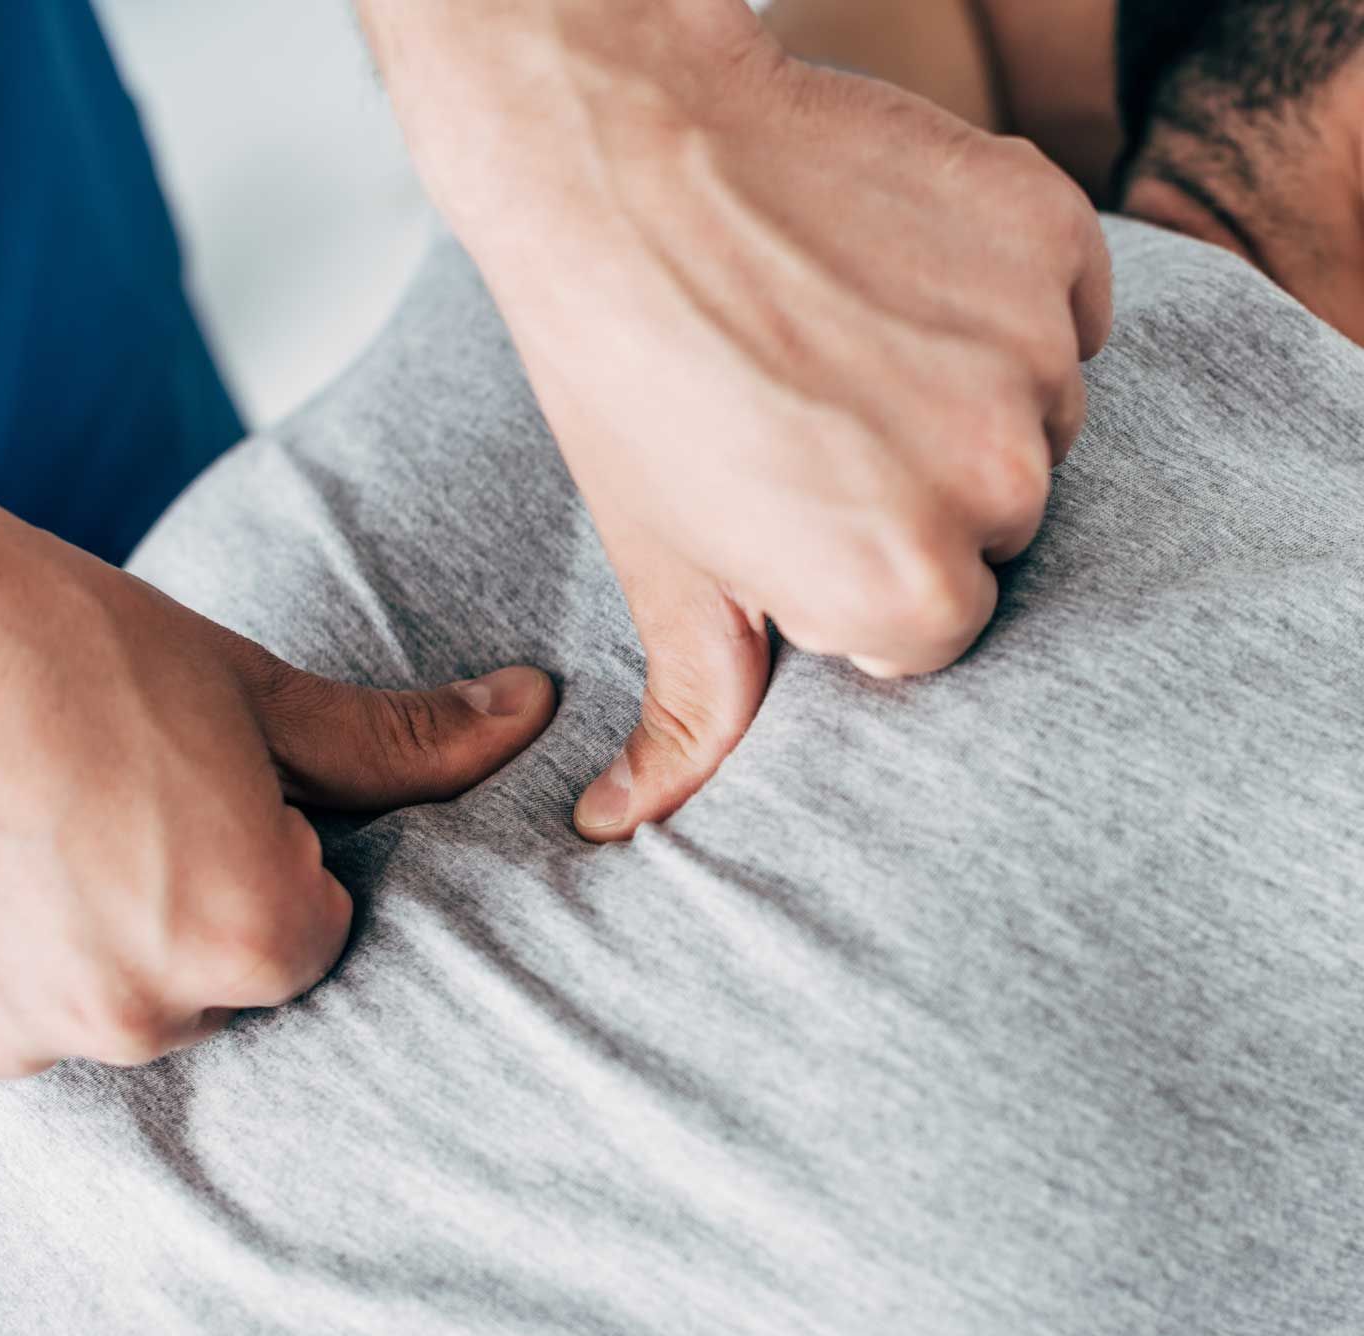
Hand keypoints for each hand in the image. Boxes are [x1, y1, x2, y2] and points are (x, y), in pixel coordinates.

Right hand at [0, 456, 554, 1078]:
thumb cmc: (78, 645)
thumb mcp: (258, 694)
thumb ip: (404, 742)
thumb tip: (532, 712)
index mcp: (247, 936)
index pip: (313, 937)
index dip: (273, 859)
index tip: (209, 798)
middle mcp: (139, 1016)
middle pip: (216, 984)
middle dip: (192, 910)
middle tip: (123, 806)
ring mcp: (23, 1038)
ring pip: (114, 1004)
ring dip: (97, 942)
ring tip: (47, 830)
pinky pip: (15, 1019)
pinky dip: (11, 962)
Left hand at [363, 0, 1110, 840]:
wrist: (620, 165)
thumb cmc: (627, 379)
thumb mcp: (662, 564)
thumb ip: (693, 711)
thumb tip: (626, 825)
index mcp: (906, 591)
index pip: (936, 631)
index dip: (861, 574)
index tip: (803, 510)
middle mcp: (995, 482)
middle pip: (992, 529)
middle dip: (913, 494)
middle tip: (814, 423)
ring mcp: (1031, 351)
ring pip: (1030, 418)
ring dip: (956, 397)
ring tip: (845, 347)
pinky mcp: (1049, 235)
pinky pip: (1061, 310)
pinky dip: (992, 304)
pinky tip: (891, 283)